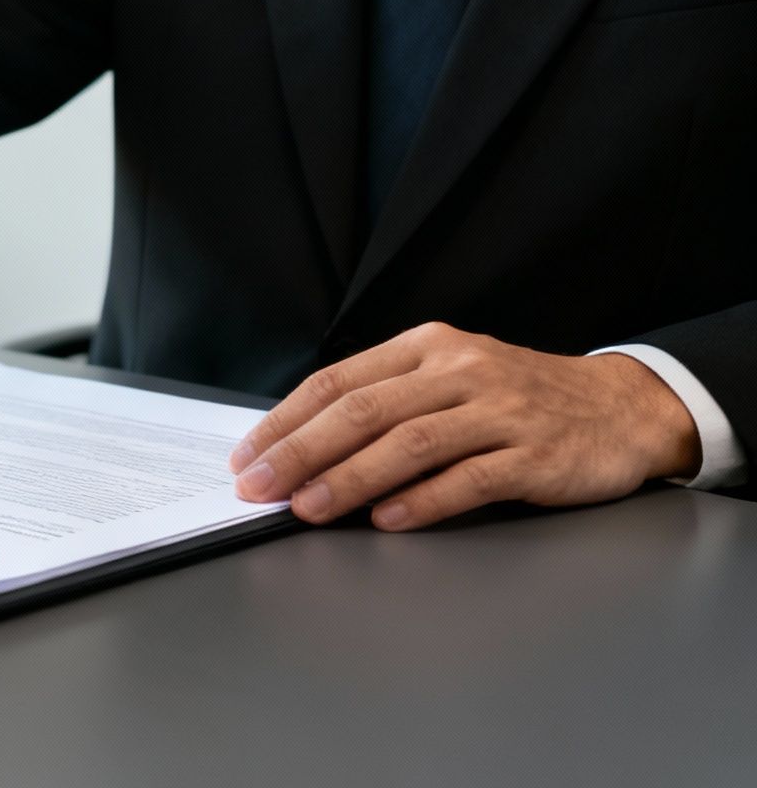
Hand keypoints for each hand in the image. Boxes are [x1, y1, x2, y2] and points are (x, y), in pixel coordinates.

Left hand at [229, 323, 701, 530]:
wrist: (622, 408)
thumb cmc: (520, 399)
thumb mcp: (450, 378)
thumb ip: (386, 403)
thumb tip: (302, 449)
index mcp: (426, 348)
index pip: (337, 382)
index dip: (285, 422)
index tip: (247, 458)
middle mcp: (459, 372)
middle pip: (362, 411)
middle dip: (299, 453)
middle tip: (258, 489)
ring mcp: (499, 411)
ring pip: (408, 443)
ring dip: (348, 478)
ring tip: (308, 508)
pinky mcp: (535, 454)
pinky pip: (469, 478)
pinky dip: (423, 500)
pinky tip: (387, 519)